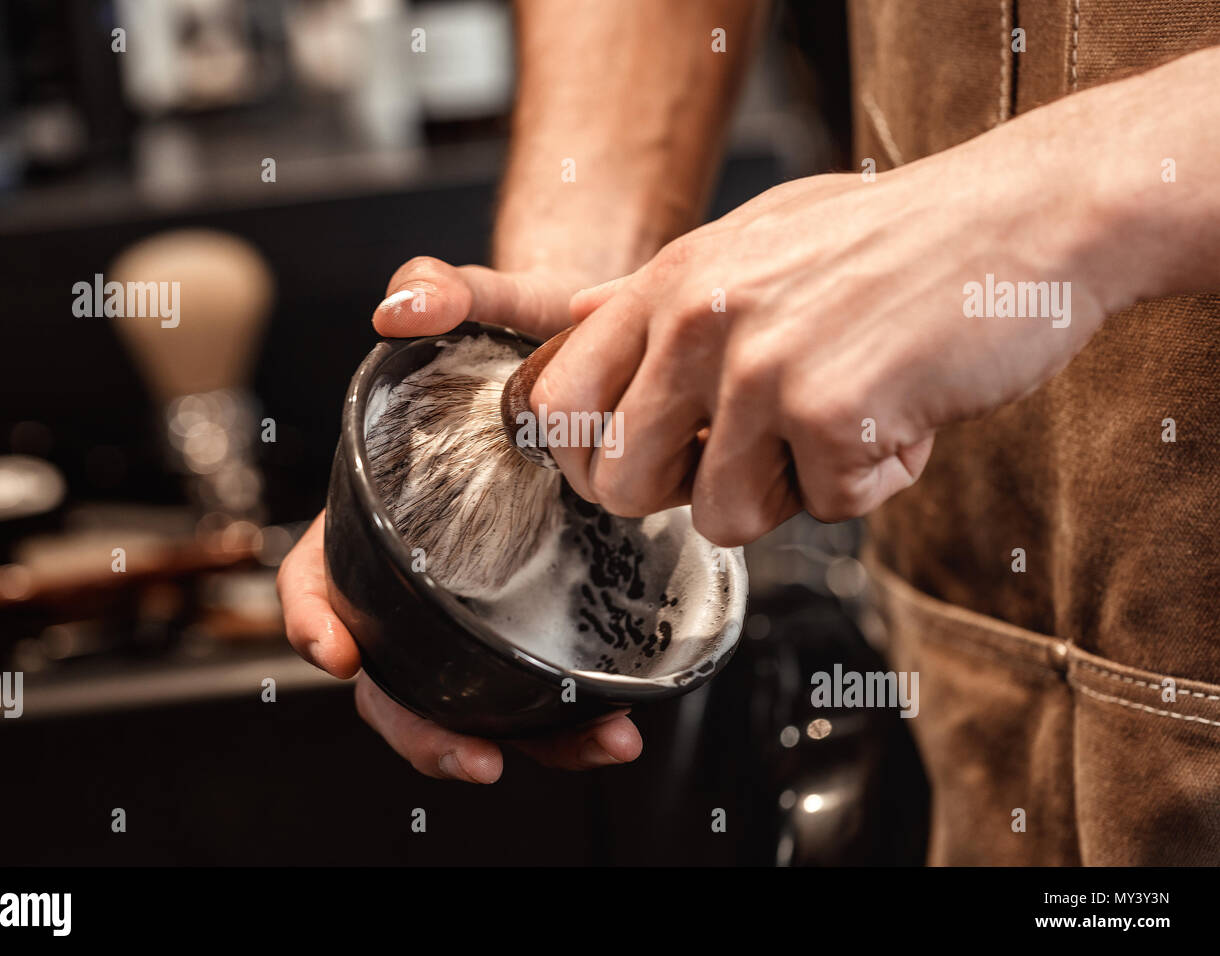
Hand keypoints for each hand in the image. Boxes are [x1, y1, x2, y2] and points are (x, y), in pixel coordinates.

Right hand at [279, 258, 643, 781]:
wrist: (602, 350)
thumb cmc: (526, 329)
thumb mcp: (491, 298)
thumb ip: (442, 288)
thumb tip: (399, 306)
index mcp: (381, 508)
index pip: (319, 575)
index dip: (314, 621)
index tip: (340, 653)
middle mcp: (425, 567)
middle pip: (396, 668)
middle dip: (425, 725)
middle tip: (477, 756)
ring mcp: (484, 596)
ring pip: (473, 692)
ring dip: (522, 738)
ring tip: (592, 745)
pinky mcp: (547, 609)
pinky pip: (541, 682)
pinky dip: (571, 717)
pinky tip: (621, 725)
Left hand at [533, 134, 1117, 543]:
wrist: (1026, 219)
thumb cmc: (898, 235)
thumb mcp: (758, 235)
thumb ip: (661, 291)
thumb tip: (580, 318)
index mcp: (673, 280)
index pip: (559, 400)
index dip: (583, 458)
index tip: (635, 466)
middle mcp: (700, 322)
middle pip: (620, 482)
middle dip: (682, 494)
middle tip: (750, 459)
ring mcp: (762, 369)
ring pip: (721, 517)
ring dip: (789, 491)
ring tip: (842, 420)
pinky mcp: (831, 416)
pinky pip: (826, 508)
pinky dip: (871, 479)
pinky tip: (901, 415)